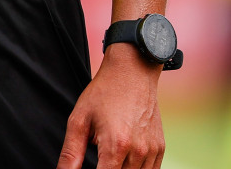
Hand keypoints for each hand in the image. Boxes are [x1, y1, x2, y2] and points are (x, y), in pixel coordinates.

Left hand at [56, 45, 164, 168]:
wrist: (133, 71)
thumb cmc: (104, 92)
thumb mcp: (80, 119)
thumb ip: (71, 153)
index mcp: (116, 145)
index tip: (91, 167)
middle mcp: (138, 151)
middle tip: (99, 157)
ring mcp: (152, 150)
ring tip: (109, 154)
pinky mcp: (160, 148)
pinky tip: (123, 158)